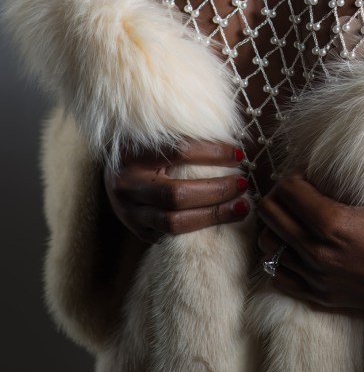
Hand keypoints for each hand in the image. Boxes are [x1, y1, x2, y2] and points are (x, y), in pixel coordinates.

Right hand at [103, 139, 249, 243]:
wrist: (112, 170)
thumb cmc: (144, 147)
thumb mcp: (156, 135)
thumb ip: (187, 135)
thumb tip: (232, 141)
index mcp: (134, 153)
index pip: (180, 151)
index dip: (213, 153)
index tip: (238, 154)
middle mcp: (127, 185)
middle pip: (177, 194)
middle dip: (216, 191)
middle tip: (243, 184)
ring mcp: (128, 212)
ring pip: (174, 222)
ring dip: (213, 216)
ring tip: (241, 207)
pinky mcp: (136, 230)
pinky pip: (169, 236)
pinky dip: (197, 229)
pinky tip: (219, 220)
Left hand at [257, 172, 363, 319]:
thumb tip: (346, 151)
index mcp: (335, 223)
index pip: (288, 189)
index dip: (295, 174)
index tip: (308, 172)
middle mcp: (319, 252)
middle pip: (271, 214)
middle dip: (280, 196)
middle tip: (298, 190)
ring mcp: (318, 277)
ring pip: (269, 245)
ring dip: (278, 226)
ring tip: (297, 217)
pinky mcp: (321, 296)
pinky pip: (279, 276)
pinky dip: (281, 257)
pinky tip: (297, 245)